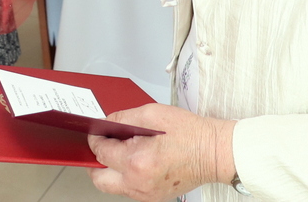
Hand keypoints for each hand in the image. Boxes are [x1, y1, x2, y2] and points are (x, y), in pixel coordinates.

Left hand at [87, 104, 235, 200]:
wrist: (213, 152)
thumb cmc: (189, 133)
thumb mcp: (151, 114)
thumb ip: (121, 118)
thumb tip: (104, 124)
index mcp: (136, 161)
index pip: (100, 152)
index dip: (95, 138)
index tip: (96, 132)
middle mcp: (138, 183)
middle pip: (99, 179)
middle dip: (95, 161)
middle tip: (101, 146)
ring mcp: (146, 194)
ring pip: (113, 186)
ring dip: (110, 170)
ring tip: (120, 152)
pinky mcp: (153, 197)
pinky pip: (129, 190)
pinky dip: (125, 176)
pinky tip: (134, 161)